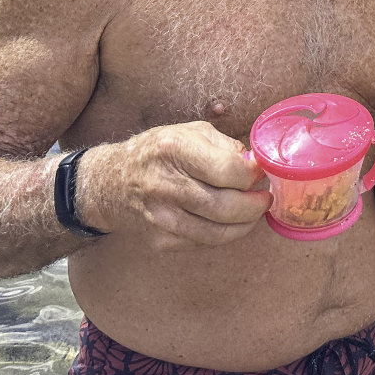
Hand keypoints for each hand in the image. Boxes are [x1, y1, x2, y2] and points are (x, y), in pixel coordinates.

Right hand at [80, 121, 271, 251]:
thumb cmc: (155, 152)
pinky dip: (225, 233)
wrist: (110, 184)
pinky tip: (231, 221)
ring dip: (246, 223)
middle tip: (264, 197)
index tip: (260, 172)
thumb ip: (223, 145)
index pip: (228, 170)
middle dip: (255, 204)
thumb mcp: (187, 132)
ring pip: (219, 232)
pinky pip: (205, 242)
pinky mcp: (160, 241)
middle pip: (227, 206)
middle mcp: (165, 185)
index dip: (252, 174)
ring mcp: (161, 218)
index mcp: (174, 150)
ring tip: (253, 211)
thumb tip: (253, 163)